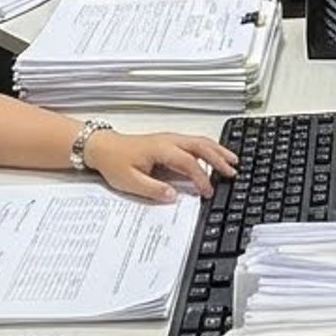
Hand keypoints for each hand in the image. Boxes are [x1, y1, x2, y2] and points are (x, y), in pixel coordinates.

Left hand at [87, 129, 237, 201]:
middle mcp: (169, 141)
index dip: (201, 178)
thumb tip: (173, 195)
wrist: (102, 147)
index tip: (208, 192)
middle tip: (233, 171)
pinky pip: (193, 143)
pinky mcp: (168, 142)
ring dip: (217, 150)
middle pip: (200, 146)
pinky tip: (213, 155)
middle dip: (219, 158)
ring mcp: (169, 139)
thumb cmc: (114, 162)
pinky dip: (208, 148)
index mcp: (161, 149)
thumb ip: (153, 189)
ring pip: (199, 142)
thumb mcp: (130, 181)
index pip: (189, 163)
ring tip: (232, 160)